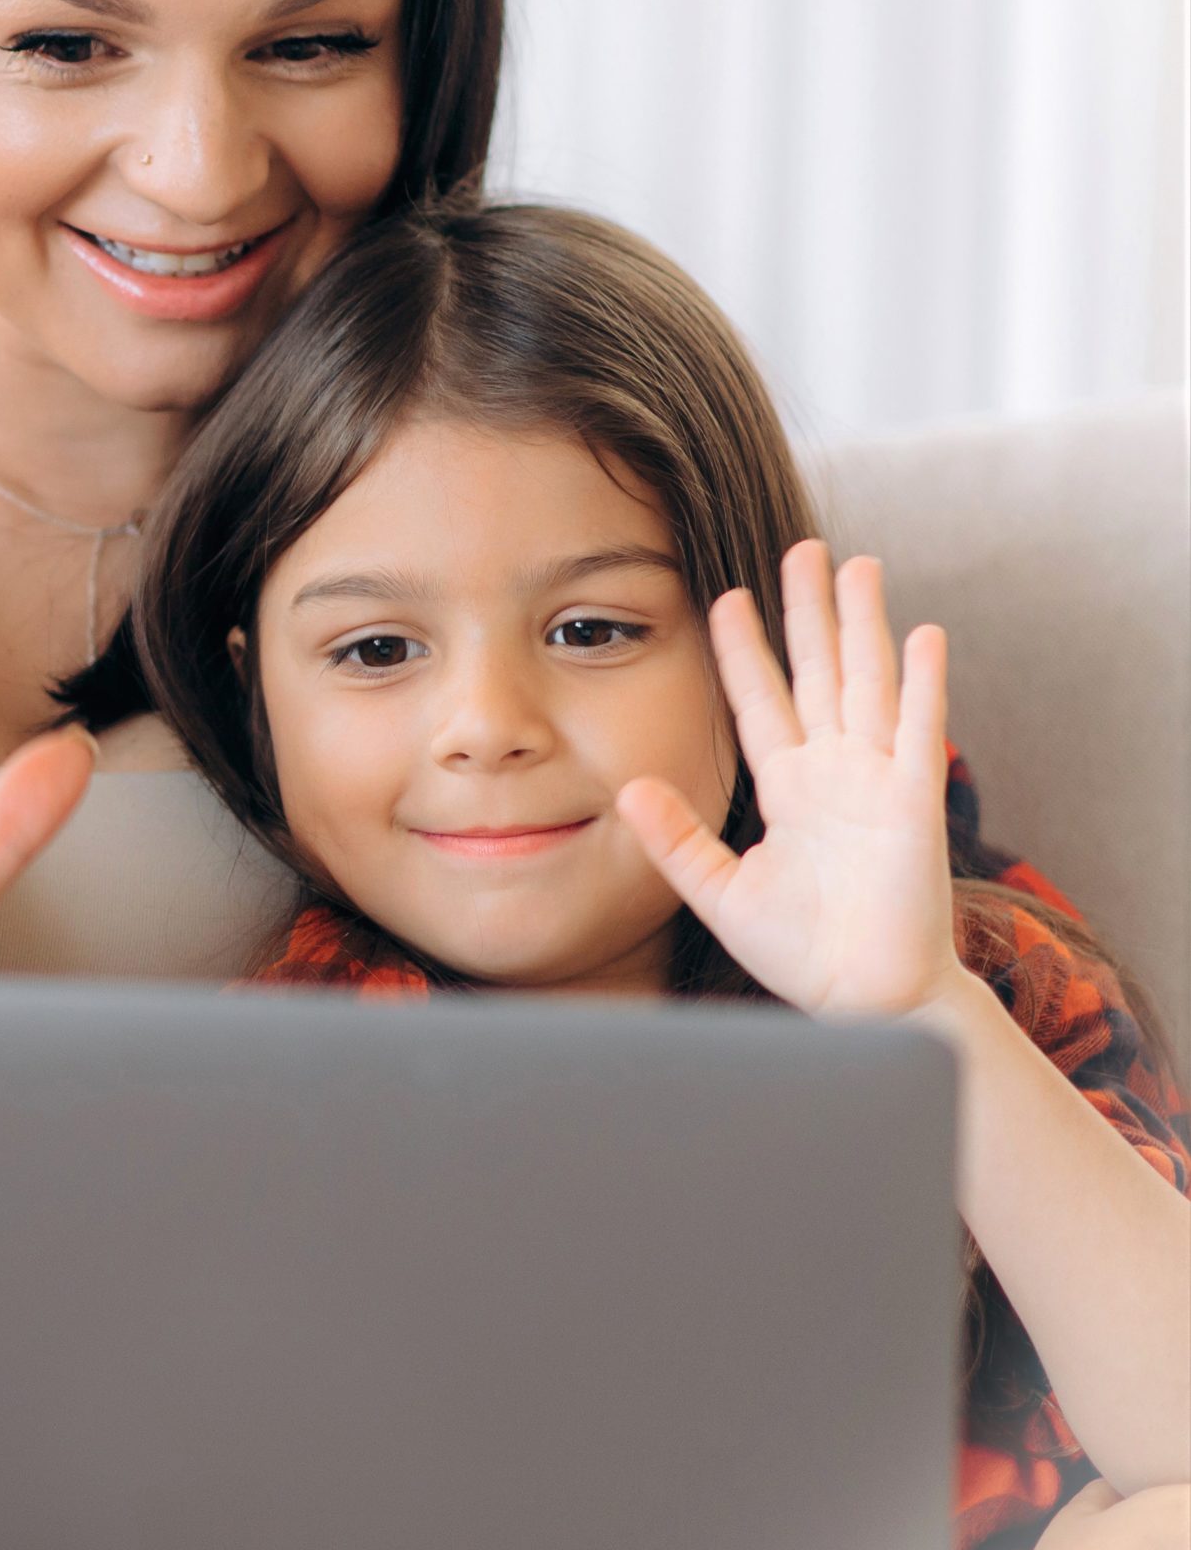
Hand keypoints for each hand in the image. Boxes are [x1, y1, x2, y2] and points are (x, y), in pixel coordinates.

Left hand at [616, 542, 959, 1015]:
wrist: (861, 1001)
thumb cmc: (801, 952)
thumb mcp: (720, 890)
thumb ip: (676, 839)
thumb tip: (626, 788)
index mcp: (789, 788)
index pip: (760, 701)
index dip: (744, 650)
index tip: (725, 598)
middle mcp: (833, 772)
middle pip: (818, 671)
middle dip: (809, 611)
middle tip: (804, 549)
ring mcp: (876, 781)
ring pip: (868, 682)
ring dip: (863, 624)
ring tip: (859, 566)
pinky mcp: (912, 804)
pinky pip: (917, 731)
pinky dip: (922, 683)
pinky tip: (921, 634)